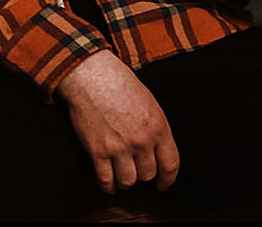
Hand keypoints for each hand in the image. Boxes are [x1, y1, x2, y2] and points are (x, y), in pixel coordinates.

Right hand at [57, 50, 179, 194]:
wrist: (91, 75)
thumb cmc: (119, 83)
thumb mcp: (149, 102)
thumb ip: (156, 127)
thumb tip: (157, 150)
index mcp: (158, 127)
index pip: (170, 164)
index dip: (167, 179)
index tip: (162, 185)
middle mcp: (141, 140)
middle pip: (148, 174)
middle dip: (142, 175)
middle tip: (135, 170)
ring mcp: (119, 147)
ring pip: (129, 181)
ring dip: (125, 181)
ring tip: (121, 176)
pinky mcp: (98, 151)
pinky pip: (106, 180)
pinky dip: (108, 186)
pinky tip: (108, 183)